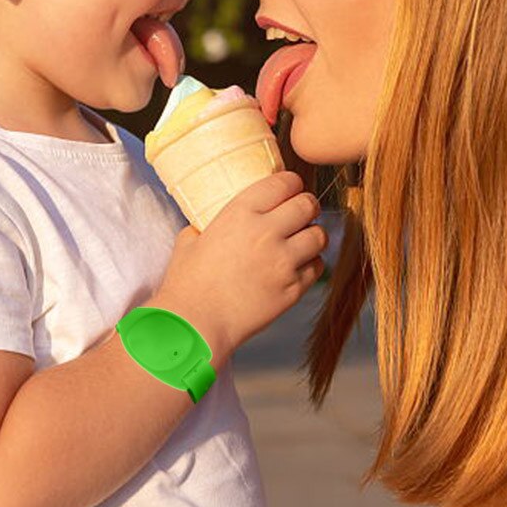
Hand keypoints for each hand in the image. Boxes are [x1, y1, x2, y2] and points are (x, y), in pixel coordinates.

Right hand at [155, 171, 325, 360]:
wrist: (195, 325)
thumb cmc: (186, 283)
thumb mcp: (189, 240)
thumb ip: (207, 226)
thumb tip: (208, 224)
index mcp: (241, 212)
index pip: (285, 182)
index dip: (291, 184)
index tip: (290, 190)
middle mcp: (267, 231)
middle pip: (308, 204)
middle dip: (307, 206)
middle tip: (301, 214)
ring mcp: (283, 261)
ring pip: (319, 235)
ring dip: (312, 236)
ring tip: (301, 242)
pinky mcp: (293, 289)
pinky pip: (316, 267)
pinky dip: (310, 264)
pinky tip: (296, 268)